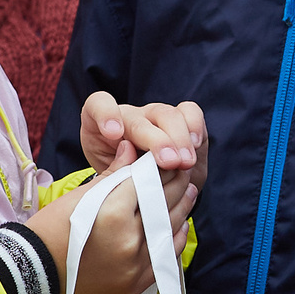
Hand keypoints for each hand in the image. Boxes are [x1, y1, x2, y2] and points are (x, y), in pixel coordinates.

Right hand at [23, 169, 194, 293]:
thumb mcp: (79, 196)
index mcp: (112, 214)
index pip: (147, 181)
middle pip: (163, 203)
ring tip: (188, 190)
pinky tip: (179, 223)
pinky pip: (165, 257)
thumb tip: (132, 147)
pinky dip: (174, 237)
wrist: (35, 275)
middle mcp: (128, 240)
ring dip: (182, 207)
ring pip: (169, 229)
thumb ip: (113, 173)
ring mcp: (134, 265)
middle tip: (183, 168)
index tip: (166, 155)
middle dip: (176, 182)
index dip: (159, 164)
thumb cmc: (51, 230)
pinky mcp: (136, 284)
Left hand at [77, 90, 208, 231]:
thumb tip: (129, 162)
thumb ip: (115, 172)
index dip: (106, 115)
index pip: (99, 105)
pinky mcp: (181, 118)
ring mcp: (156, 115)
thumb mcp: (108, 182)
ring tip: (185, 163)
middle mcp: (130, 116)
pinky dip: (195, 126)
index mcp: (102, 125)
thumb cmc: (118, 183)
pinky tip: (196, 145)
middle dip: (157, 141)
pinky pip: (190, 111)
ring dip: (179, 139)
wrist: (145, 188)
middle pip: (141, 119)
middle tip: (169, 163)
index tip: (114, 134)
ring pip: (168, 115)